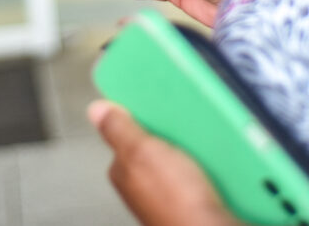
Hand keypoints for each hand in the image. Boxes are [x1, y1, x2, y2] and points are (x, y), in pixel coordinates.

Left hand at [89, 100, 242, 225]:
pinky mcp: (191, 198)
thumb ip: (118, 130)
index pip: (126, 132)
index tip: (155, 103)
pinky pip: (198, 171)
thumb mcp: (141, 153)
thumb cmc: (176, 204)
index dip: (141, 116)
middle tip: (184, 124)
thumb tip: (97, 110)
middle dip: (170, 132)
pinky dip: (206, 164)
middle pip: (154, 143)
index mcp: (124, 170)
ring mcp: (167, 192)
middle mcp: (143, 183)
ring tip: (202, 143)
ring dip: (191, 147)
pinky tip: (212, 163)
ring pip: (178, 157)